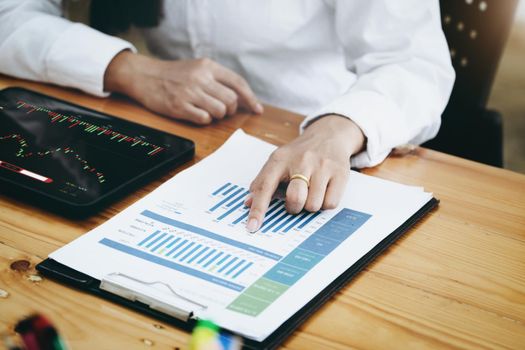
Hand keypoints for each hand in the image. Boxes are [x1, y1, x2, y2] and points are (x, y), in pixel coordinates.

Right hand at [104, 51, 262, 123]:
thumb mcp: (198, 67)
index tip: (257, 109)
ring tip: (208, 110)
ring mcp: (189, 93)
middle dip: (230, 109)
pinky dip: (205, 120)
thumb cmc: (175, 74)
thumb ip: (218, 79)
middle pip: (231, 100)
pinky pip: (204, 119)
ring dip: (218, 115)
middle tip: (222, 110)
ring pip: (219, 111)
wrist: (144, 76)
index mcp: (208, 66)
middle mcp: (200, 78)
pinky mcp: (179, 107)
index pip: (238, 83)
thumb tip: (241, 97)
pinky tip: (197, 114)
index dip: (250, 98)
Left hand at [245, 115, 364, 231]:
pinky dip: (325, 203)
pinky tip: (323, 190)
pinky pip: (330, 203)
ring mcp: (322, 166)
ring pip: (313, 205)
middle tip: (295, 201)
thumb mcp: (278, 161)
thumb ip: (263, 181)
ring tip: (311, 192)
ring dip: (310, 205)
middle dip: (294, 208)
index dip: (258, 209)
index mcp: (280, 159)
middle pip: (295, 199)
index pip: (265, 187)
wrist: (329, 135)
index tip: (252, 226)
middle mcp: (301, 161)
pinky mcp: (340, 173)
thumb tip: (248, 203)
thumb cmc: (299, 154)